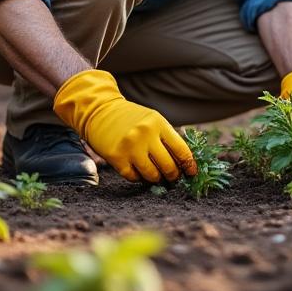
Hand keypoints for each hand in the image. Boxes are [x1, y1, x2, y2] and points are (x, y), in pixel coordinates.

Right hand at [52, 70, 196, 183]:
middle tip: (173, 178)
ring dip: (157, 179)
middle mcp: (145, 135)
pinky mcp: (116, 158)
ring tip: (157, 176)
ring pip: (152, 175)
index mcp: (158, 123)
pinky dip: (139, 178)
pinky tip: (139, 171)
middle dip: (174, 176)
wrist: (100, 111)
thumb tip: (184, 163)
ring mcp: (130, 147)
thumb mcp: (152, 119)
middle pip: (168, 166)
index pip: (181, 150)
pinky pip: (134, 177)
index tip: (191, 173)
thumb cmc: (131, 118)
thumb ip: (167, 138)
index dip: (189, 165)